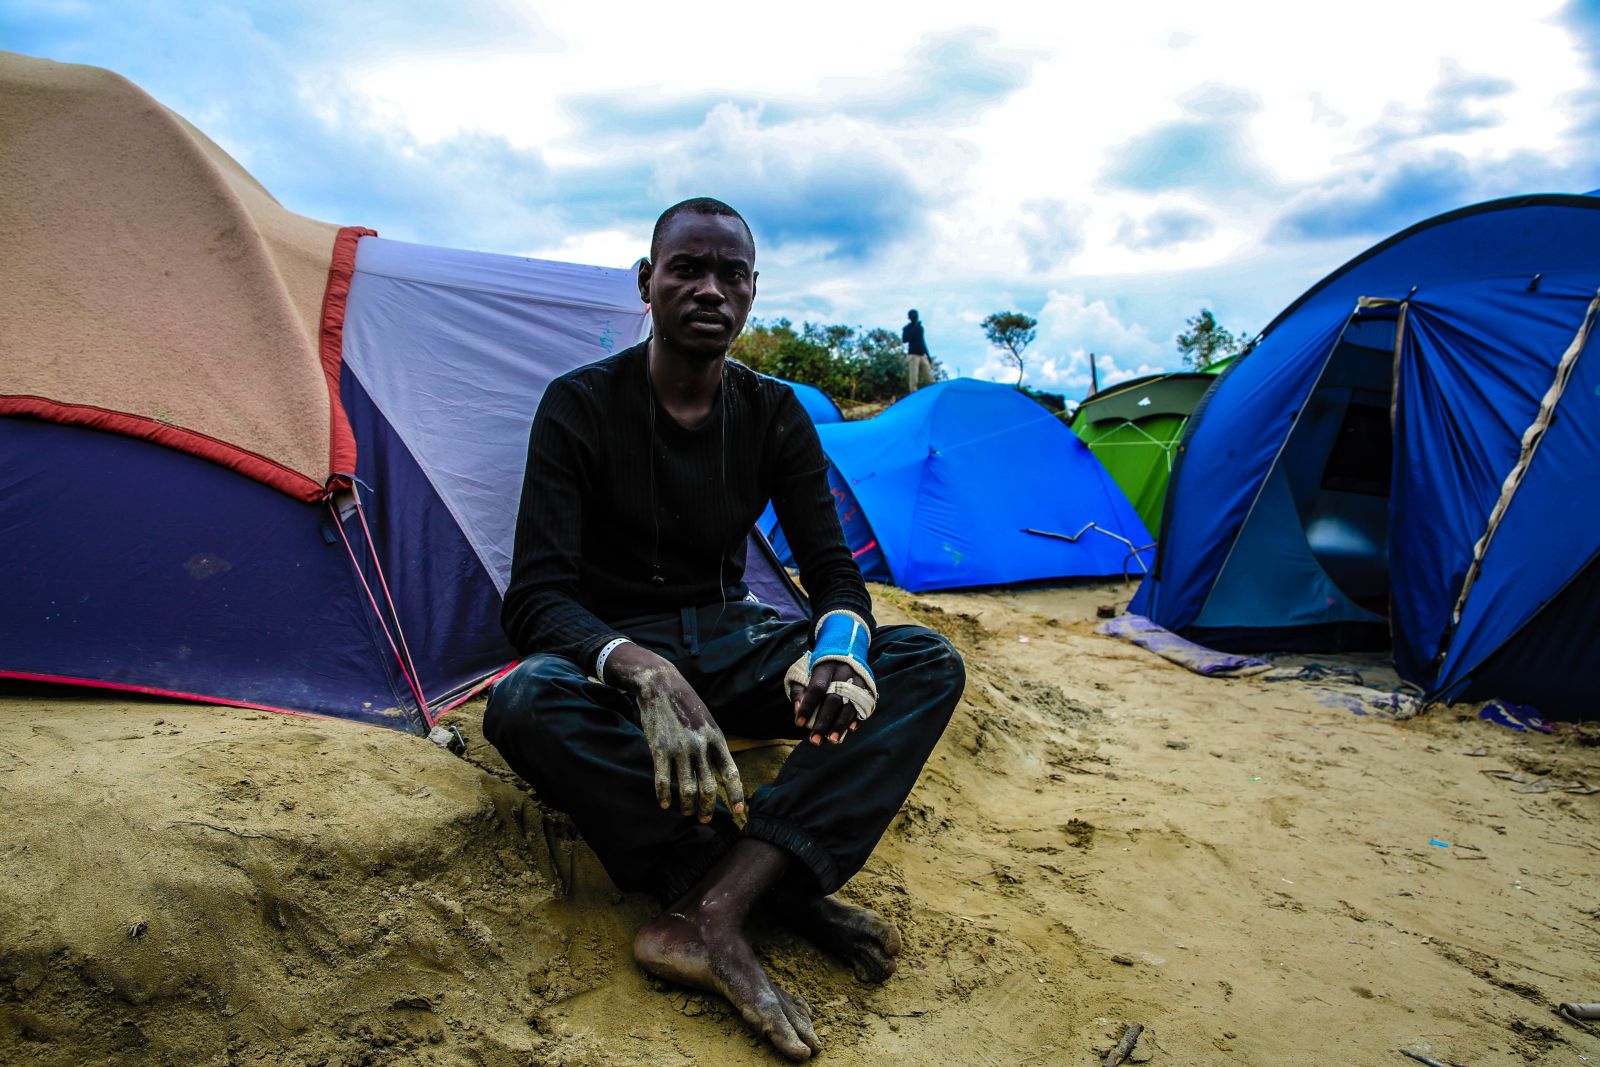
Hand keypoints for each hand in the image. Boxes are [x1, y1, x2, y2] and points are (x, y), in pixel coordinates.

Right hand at [606, 645, 745, 821]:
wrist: (661, 684)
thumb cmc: (686, 703)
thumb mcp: (707, 721)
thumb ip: (713, 744)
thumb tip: (720, 768)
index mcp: (716, 738)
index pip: (730, 772)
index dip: (735, 794)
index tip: (738, 811)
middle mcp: (700, 746)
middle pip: (709, 786)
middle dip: (708, 808)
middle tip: (704, 819)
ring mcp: (680, 749)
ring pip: (687, 788)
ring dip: (688, 806)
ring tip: (687, 813)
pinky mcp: (659, 749)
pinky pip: (663, 780)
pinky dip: (664, 796)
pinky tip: (665, 804)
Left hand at [790, 661, 867, 745]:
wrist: (846, 650)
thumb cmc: (821, 668)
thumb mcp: (806, 672)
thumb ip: (800, 691)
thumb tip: (797, 710)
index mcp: (825, 667)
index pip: (816, 688)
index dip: (807, 706)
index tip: (799, 723)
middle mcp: (843, 672)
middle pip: (833, 699)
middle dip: (823, 721)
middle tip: (815, 740)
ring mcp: (857, 679)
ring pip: (850, 704)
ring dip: (840, 724)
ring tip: (831, 740)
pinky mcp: (868, 686)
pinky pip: (864, 704)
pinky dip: (858, 718)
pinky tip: (850, 730)